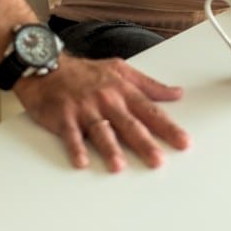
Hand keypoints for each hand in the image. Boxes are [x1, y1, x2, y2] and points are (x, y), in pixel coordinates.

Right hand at [14, 53, 190, 172]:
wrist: (48, 65)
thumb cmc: (85, 72)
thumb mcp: (121, 70)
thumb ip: (150, 85)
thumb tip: (177, 93)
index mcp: (122, 90)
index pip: (150, 111)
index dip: (168, 127)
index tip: (183, 142)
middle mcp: (106, 100)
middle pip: (128, 124)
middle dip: (144, 143)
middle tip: (157, 160)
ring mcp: (84, 108)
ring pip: (100, 130)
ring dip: (109, 148)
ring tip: (119, 165)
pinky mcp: (63, 116)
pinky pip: (70, 134)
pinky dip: (75, 147)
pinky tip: (81, 161)